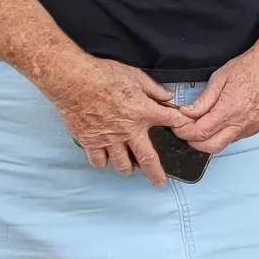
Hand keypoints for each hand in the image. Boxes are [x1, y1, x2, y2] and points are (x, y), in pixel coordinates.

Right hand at [39, 53, 181, 182]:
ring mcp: (109, 139)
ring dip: (128, 168)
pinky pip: (98, 161)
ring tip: (129, 168)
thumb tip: (167, 96)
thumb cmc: (102, 75)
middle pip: (147, 158)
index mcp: (143, 112)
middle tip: (159, 182)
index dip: (181, 123)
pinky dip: (103, 162)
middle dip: (156, 173)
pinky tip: (105, 158)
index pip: (170, 120)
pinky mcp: (90, 142)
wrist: (73, 81)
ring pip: (122, 164)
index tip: (185, 127)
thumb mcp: (135, 76)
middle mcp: (129, 131)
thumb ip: (153, 89)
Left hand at [173, 39, 258, 155]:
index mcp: (230, 109)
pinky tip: (226, 119)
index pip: (200, 132)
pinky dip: (228, 132)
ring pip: (226, 142)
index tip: (179, 127)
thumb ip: (202, 100)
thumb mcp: (219, 78)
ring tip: (207, 122)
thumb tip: (187, 113)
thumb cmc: (249, 66)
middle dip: (195, 142)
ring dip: (213, 137)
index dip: (185, 132)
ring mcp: (254, 126)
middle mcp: (243, 122)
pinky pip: (240, 136)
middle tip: (188, 130)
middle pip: (212, 146)